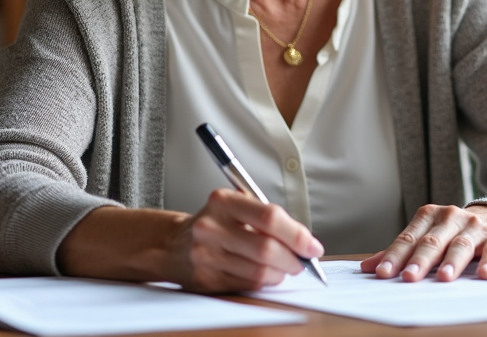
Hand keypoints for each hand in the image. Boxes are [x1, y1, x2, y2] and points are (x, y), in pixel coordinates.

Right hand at [164, 188, 323, 292]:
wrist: (173, 244)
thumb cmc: (215, 223)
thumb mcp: (236, 206)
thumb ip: (268, 218)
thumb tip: (305, 241)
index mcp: (223, 201)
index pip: (269, 217)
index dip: (297, 234)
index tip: (312, 246)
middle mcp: (212, 227)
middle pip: (267, 249)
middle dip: (293, 259)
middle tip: (302, 261)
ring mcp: (206, 255)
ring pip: (259, 272)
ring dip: (280, 273)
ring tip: (282, 267)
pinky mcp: (206, 279)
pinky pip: (247, 285)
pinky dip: (264, 282)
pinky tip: (264, 274)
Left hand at [360, 204, 486, 281]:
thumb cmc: (454, 232)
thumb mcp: (427, 235)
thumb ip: (400, 251)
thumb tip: (367, 267)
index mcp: (429, 215)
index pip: (408, 238)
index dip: (395, 256)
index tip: (383, 273)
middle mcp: (450, 217)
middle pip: (432, 241)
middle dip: (419, 260)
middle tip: (409, 277)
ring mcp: (474, 227)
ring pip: (459, 245)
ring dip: (451, 262)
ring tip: (443, 278)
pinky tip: (483, 273)